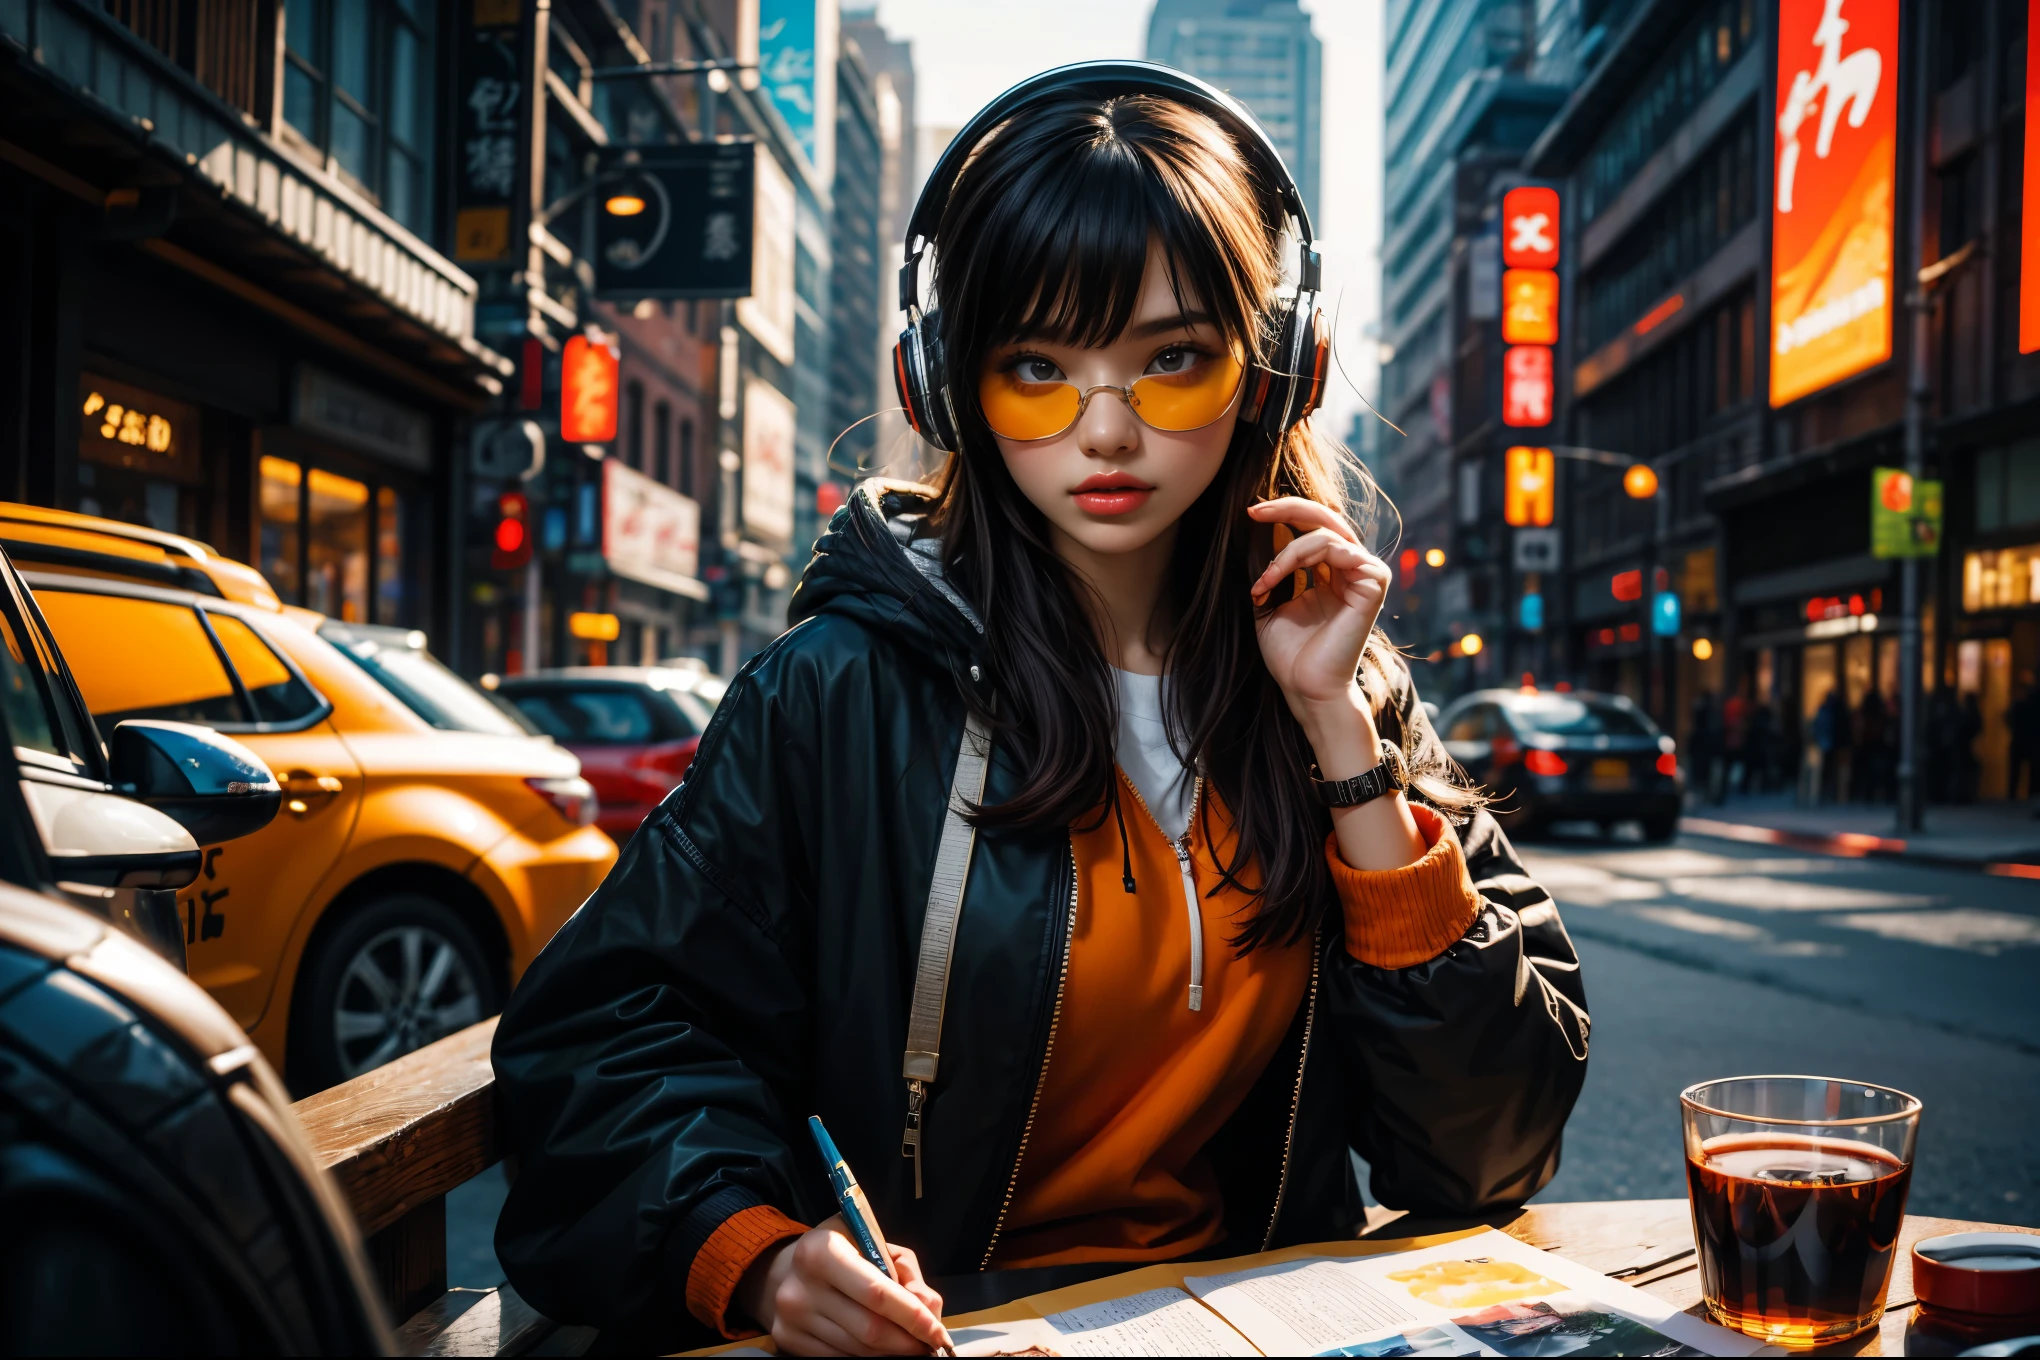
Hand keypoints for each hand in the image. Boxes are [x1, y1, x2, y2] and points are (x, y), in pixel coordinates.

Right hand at [735, 1215, 949, 1355]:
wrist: (785, 1269)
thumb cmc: (840, 1251)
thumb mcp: (872, 1242)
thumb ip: (904, 1270)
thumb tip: (930, 1308)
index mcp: (822, 1250)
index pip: (876, 1293)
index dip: (912, 1316)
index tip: (937, 1330)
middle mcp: (801, 1286)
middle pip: (869, 1329)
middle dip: (907, 1341)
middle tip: (930, 1344)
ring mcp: (791, 1318)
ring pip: (857, 1350)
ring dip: (891, 1353)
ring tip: (910, 1345)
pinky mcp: (788, 1341)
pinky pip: (839, 1358)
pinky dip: (868, 1357)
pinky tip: (882, 1349)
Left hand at [1247, 498, 1390, 722]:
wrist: (1305, 687)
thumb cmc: (1290, 653)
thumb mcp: (1268, 602)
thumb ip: (1270, 569)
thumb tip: (1257, 532)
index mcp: (1332, 570)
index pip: (1314, 526)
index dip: (1284, 513)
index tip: (1250, 512)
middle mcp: (1352, 567)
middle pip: (1326, 516)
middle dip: (1287, 507)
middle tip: (1254, 510)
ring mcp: (1366, 573)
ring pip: (1325, 533)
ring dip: (1285, 552)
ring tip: (1264, 580)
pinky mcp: (1372, 583)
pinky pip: (1335, 549)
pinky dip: (1298, 557)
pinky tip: (1275, 579)